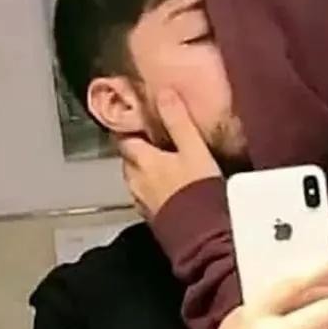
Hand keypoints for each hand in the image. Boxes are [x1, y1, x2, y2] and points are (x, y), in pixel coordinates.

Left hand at [116, 89, 220, 219]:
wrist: (202, 236)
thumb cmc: (198, 190)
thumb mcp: (194, 149)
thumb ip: (178, 121)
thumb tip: (164, 92)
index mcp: (142, 160)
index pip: (125, 137)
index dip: (131, 126)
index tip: (139, 118)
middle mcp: (135, 180)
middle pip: (130, 158)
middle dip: (139, 148)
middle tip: (156, 138)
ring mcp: (142, 201)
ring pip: (137, 178)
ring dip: (146, 169)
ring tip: (165, 162)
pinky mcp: (153, 217)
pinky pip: (147, 195)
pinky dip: (154, 187)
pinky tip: (171, 187)